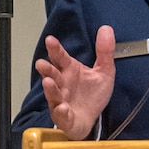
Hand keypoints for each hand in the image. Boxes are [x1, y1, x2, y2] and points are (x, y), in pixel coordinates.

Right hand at [36, 25, 115, 139]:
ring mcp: (61, 100)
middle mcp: (62, 84)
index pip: (60, 57)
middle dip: (46, 69)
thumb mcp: (104, 72)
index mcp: (70, 70)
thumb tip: (107, 29)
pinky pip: (61, 114)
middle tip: (42, 63)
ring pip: (53, 94)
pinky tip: (62, 108)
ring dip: (50, 89)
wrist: (91, 119)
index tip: (51, 41)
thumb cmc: (92, 95)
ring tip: (48, 82)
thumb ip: (105, 52)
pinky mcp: (64, 117)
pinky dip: (61, 111)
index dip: (55, 49)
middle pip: (52, 74)